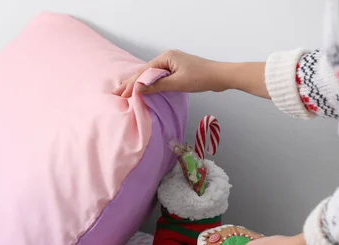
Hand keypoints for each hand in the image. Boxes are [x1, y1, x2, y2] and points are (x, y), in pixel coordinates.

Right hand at [114, 50, 231, 97]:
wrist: (221, 76)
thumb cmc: (201, 78)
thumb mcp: (177, 83)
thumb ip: (157, 86)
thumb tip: (138, 89)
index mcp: (166, 57)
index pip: (144, 71)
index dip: (131, 83)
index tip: (121, 93)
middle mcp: (167, 58)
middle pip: (145, 72)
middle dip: (131, 82)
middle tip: (117, 92)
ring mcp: (172, 64)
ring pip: (151, 75)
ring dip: (139, 84)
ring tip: (125, 91)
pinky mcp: (177, 71)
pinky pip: (159, 77)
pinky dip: (149, 84)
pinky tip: (143, 89)